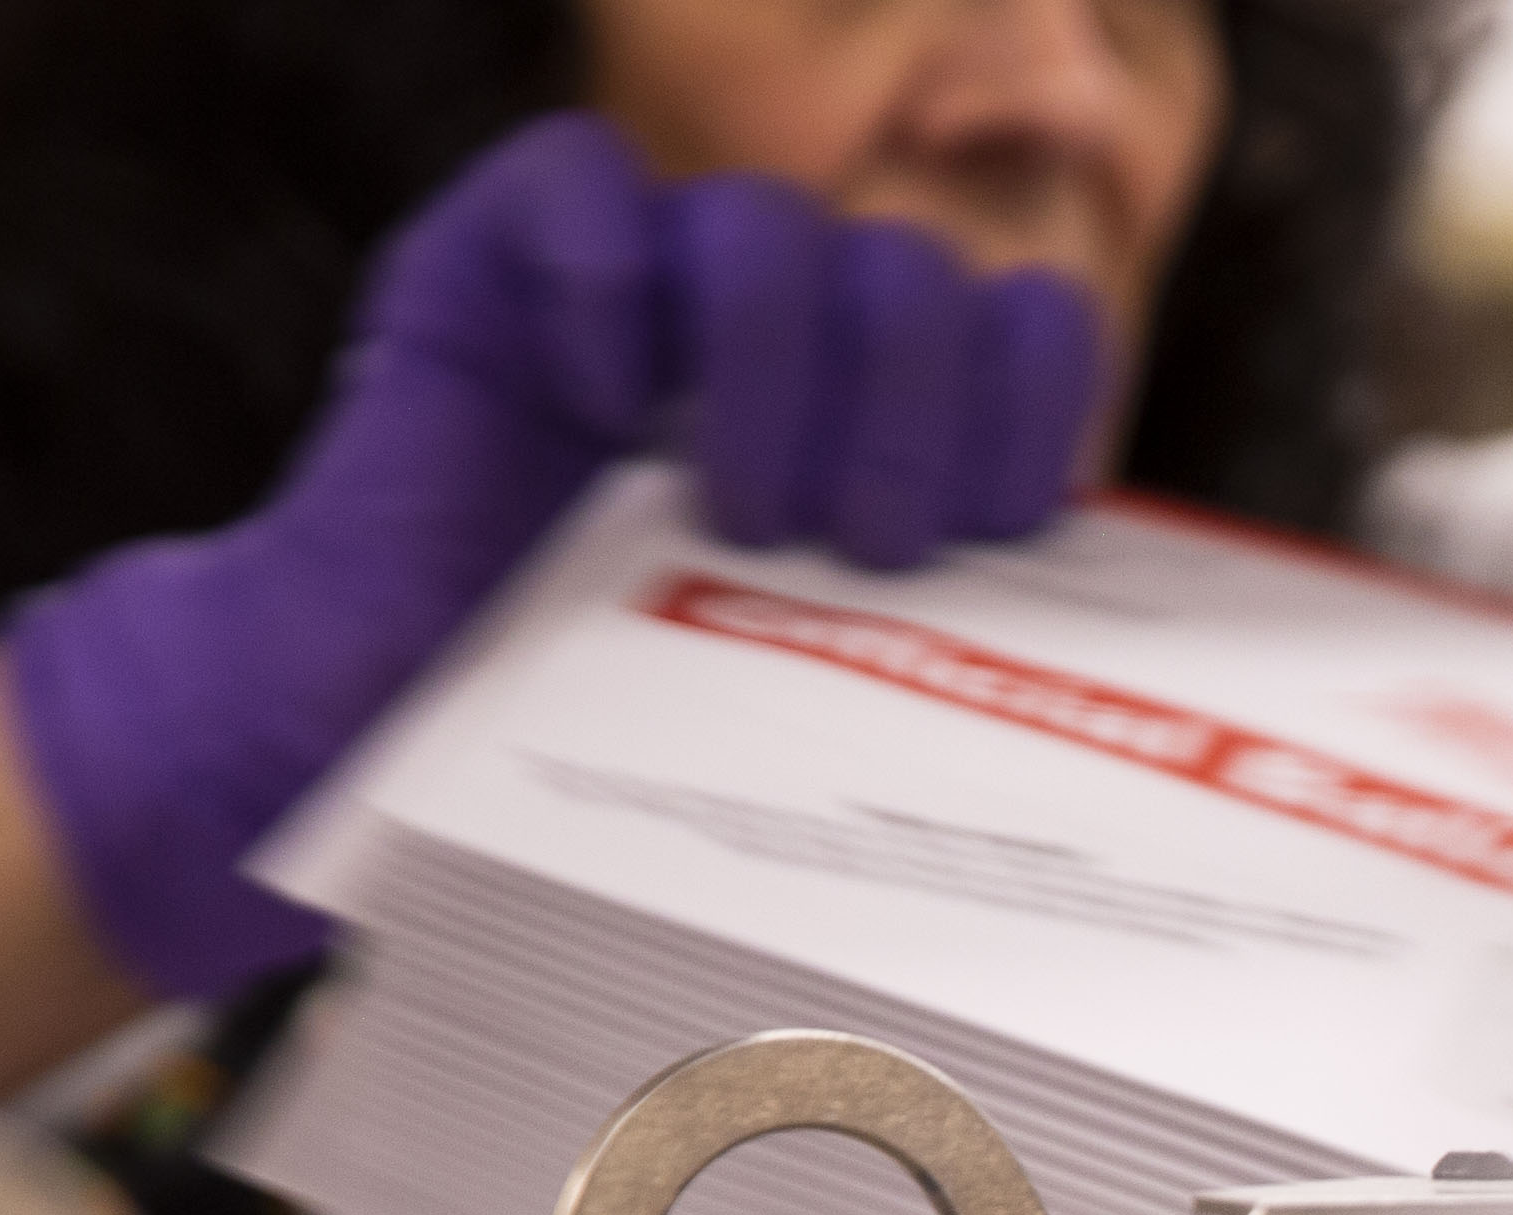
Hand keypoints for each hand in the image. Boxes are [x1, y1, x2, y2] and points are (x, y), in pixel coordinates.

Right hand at [4, 115, 1101, 1001]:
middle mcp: (775, 333)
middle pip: (909, 271)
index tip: (1000, 527)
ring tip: (737, 514)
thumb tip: (1127, 713)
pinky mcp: (496, 257)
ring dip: (779, 370)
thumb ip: (949, 643)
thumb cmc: (609, 731)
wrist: (386, 727)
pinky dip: (610, 295)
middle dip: (915, 411)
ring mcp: (638, 282)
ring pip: (767, 224)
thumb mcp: (819, 690)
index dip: (1033, 404)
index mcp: (876, 416)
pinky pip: (581, 185)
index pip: (1022, 324)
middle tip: (865, 543)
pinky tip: (602, 414)